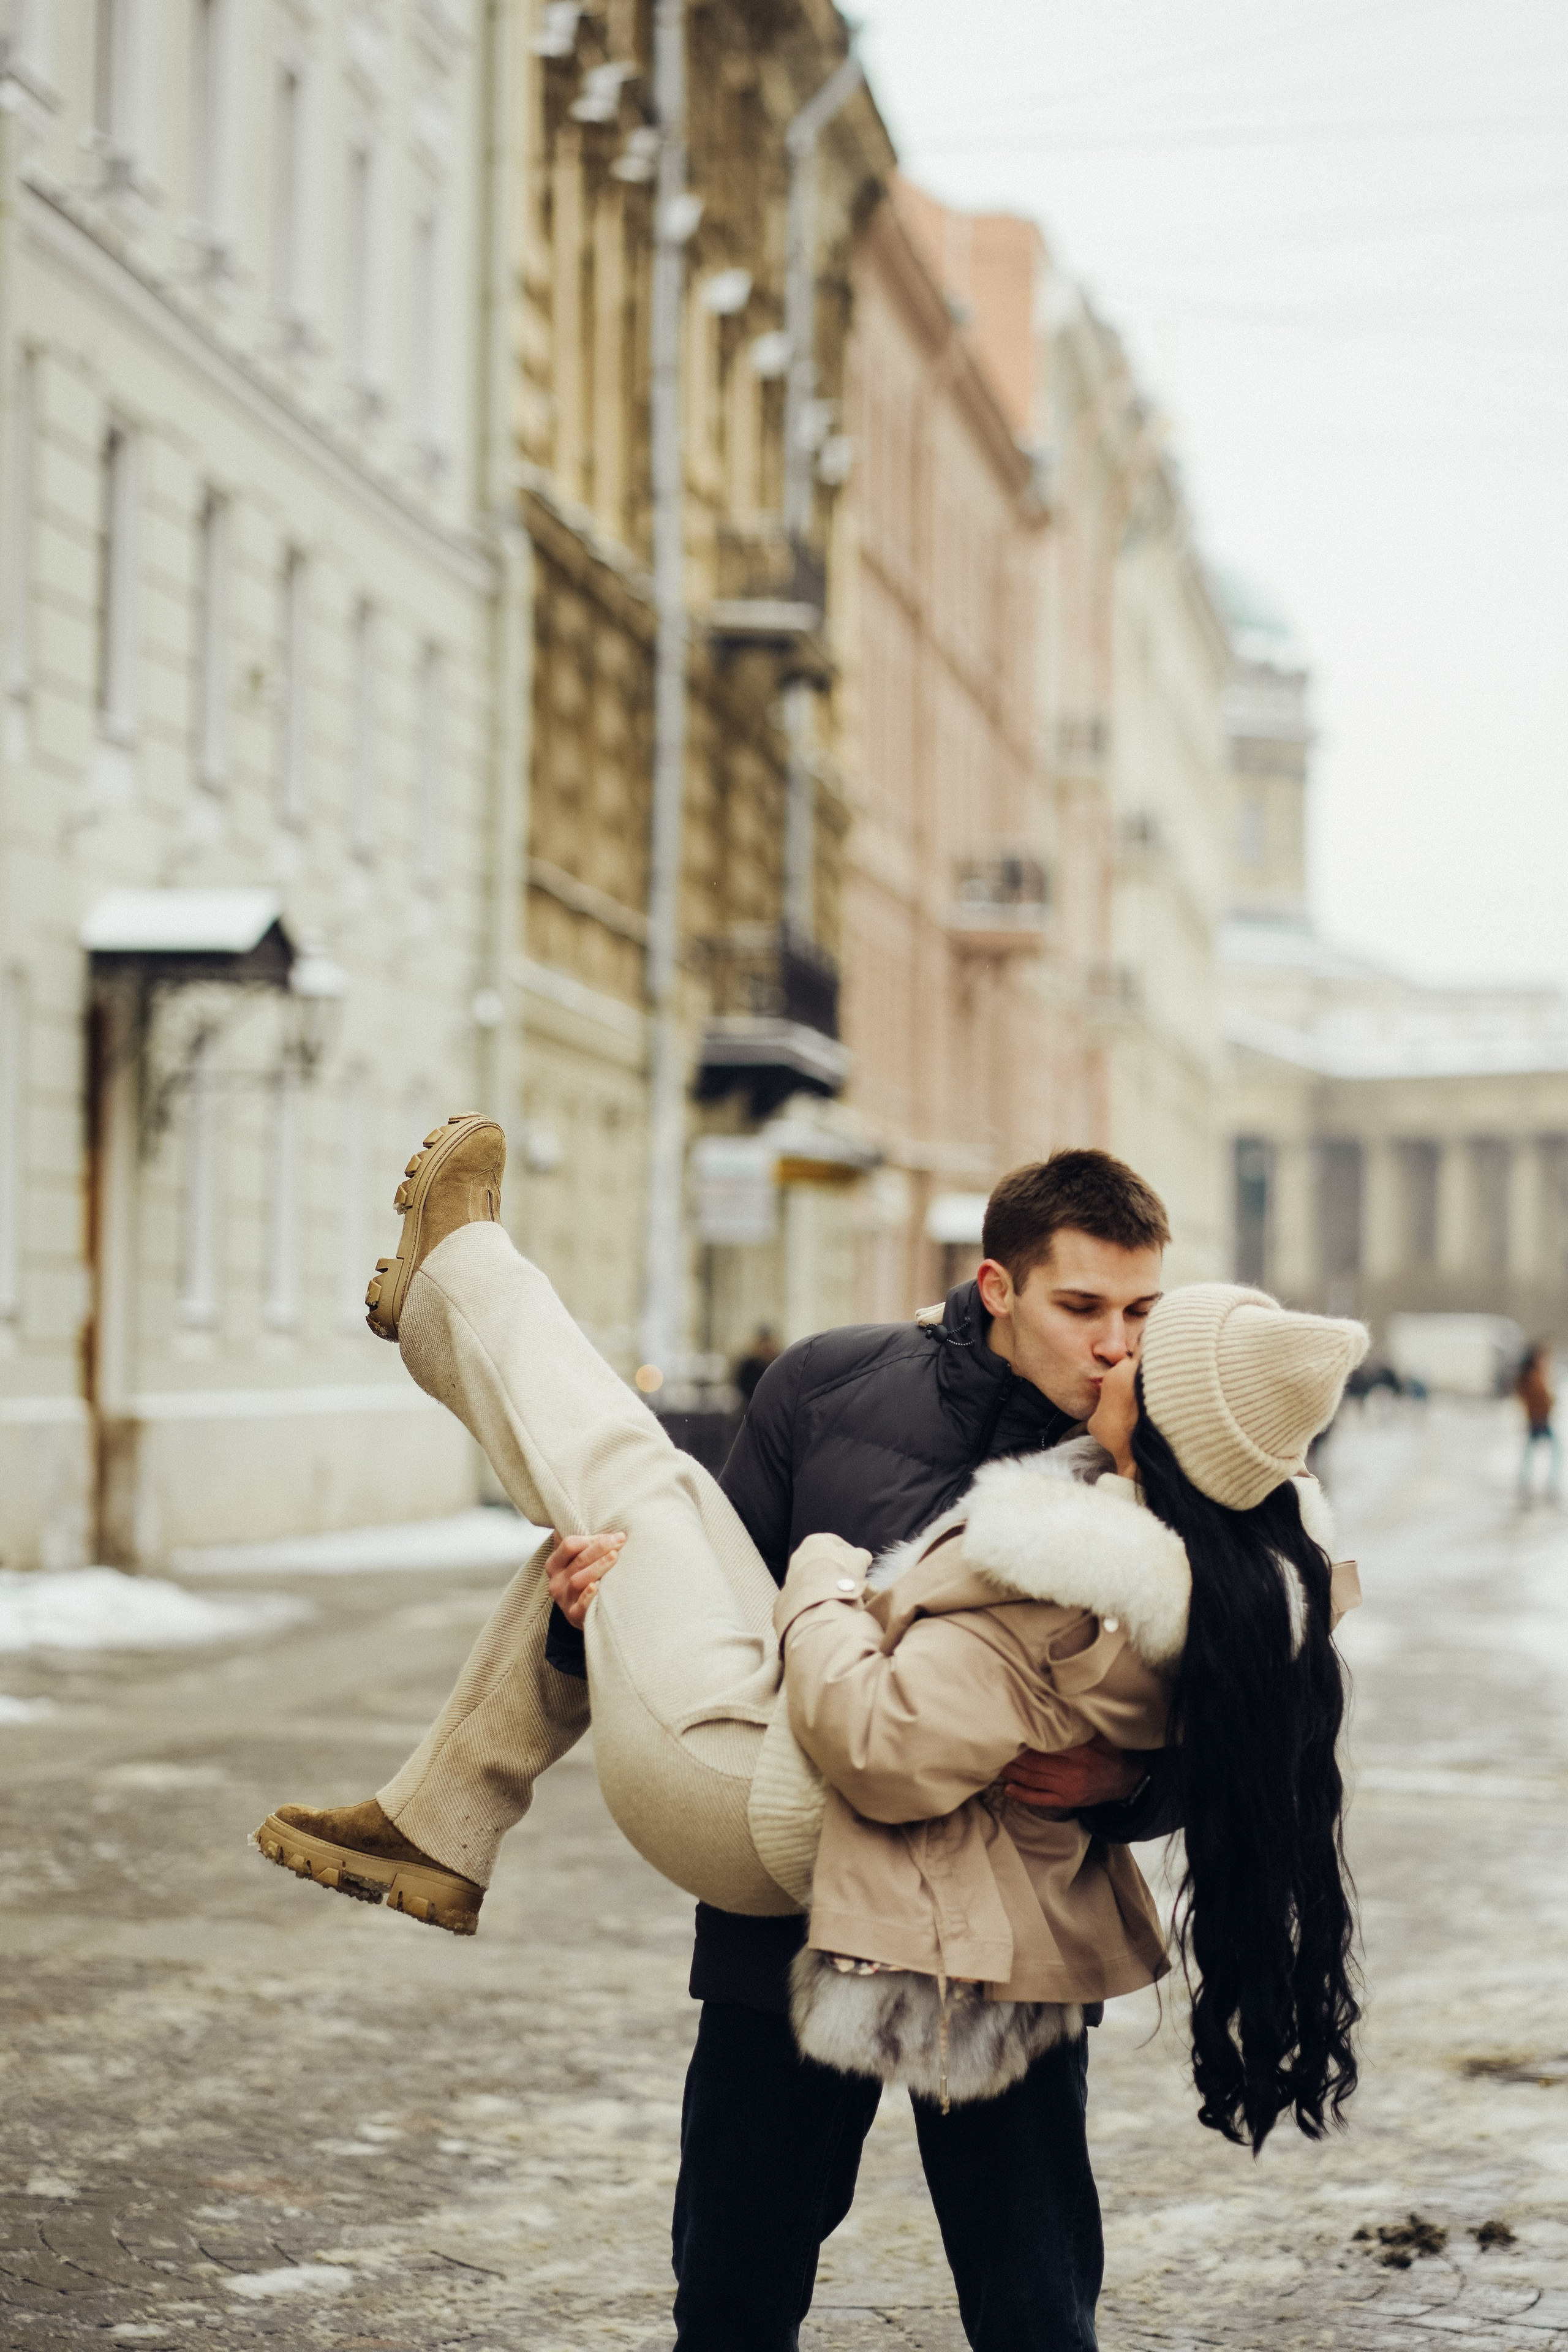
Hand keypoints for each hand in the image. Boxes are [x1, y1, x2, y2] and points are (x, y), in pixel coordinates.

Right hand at [545, 1530, 624, 1628]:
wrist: (583, 1613)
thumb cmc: (585, 1578)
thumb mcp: (577, 1560)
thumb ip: (582, 1542)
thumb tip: (592, 1513)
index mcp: (555, 1564)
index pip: (568, 1545)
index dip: (591, 1538)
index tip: (612, 1535)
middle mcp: (556, 1581)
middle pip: (578, 1561)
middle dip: (600, 1548)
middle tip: (620, 1540)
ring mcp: (564, 1600)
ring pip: (579, 1581)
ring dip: (598, 1567)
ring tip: (615, 1557)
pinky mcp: (573, 1616)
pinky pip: (579, 1607)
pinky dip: (587, 1596)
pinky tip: (597, 1587)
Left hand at [996, 1733, 1148, 1813]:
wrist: (1129, 1781)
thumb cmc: (1112, 1753)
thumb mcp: (1100, 1734)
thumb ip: (1078, 1724)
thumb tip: (1056, 1703)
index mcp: (1079, 1753)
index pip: (1045, 1745)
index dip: (1024, 1740)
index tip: (1008, 1730)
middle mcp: (1071, 1773)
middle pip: (1033, 1764)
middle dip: (1012, 1756)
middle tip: (994, 1746)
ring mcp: (1067, 1790)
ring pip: (1033, 1780)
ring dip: (1012, 1772)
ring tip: (995, 1762)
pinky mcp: (1067, 1801)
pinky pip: (1040, 1799)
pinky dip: (1022, 1795)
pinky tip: (1008, 1788)